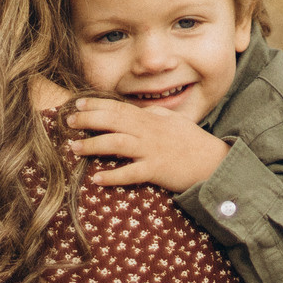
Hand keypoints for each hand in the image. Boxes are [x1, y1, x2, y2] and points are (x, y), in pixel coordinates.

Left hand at [65, 96, 230, 191]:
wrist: (214, 162)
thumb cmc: (194, 143)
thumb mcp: (175, 122)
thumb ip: (156, 115)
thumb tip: (141, 110)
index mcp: (151, 119)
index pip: (119, 107)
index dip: (97, 104)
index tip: (78, 103)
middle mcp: (149, 131)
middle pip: (113, 121)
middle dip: (88, 119)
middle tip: (68, 121)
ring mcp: (152, 150)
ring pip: (117, 143)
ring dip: (94, 145)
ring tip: (74, 147)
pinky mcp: (157, 170)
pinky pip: (131, 173)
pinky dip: (113, 176)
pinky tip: (97, 179)